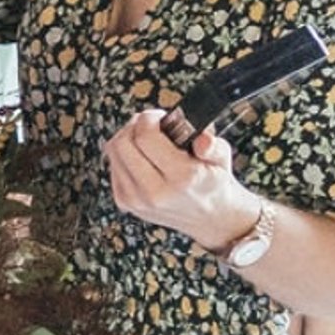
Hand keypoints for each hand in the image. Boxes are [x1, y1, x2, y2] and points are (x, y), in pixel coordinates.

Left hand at [103, 109, 260, 250]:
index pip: (145, 137)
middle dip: (134, 125)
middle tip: (150, 124)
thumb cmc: (213, 183)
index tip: (160, 116)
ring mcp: (136, 200)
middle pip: (122, 143)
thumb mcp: (222, 160)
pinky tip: (142, 158)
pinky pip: (112, 165)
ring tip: (148, 140)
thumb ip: (214, 146)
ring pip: (113, 152)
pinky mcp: (124, 203)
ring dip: (127, 138)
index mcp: (182, 179)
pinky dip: (123, 155)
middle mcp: (155, 192)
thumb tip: (202, 141)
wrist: (209, 218)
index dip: (149, 118)